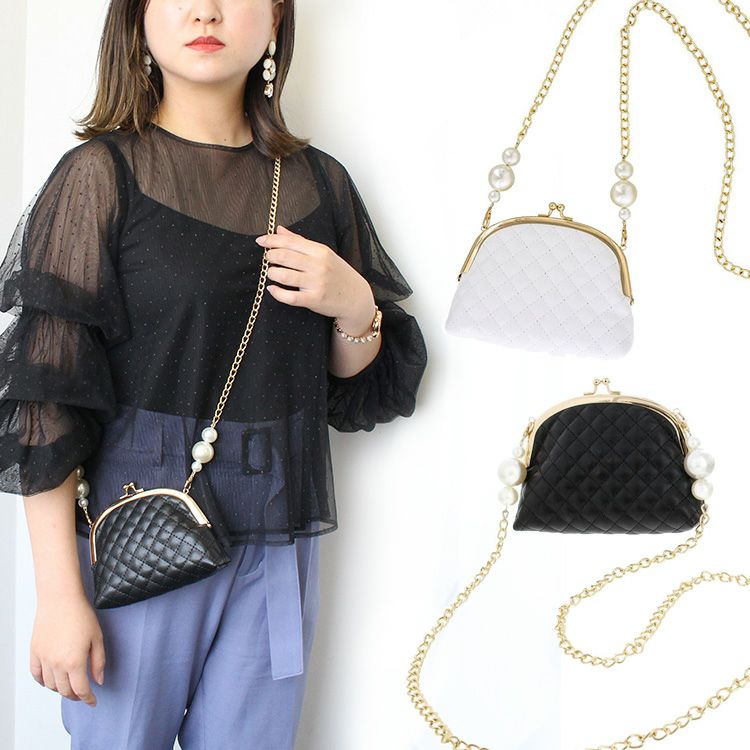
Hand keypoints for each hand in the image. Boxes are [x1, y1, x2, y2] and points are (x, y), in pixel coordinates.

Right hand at [30, 590, 104, 706]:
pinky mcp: (34, 652)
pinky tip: (51, 681)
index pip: (81, 690)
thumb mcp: (97, 638)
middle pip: (65, 691)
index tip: (93, 702)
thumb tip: (99, 681)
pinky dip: (43, 682)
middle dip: (75, 695)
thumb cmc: (81, 615)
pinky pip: (36, 675)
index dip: (88, 699)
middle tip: (82, 694)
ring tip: (69, 685)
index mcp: (74, 662)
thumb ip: (98, 662)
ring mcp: (43, 659)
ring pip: (51, 685)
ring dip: (60, 689)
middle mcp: (56, 664)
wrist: (60, 599)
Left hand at [256, 226, 376, 334]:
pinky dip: (277, 293)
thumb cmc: (338, 274)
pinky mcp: (314, 300)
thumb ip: (300, 242)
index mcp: (320, 251)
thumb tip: (279, 230)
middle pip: (284, 257)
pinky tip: (272, 289)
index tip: (260, 241)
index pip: (291, 242)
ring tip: (272, 273)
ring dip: (272, 273)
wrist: (356, 297)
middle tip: (268, 259)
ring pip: (284, 276)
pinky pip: (289, 297)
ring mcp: (316, 283)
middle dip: (271, 256)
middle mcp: (318, 266)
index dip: (272, 240)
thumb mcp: (324, 254)